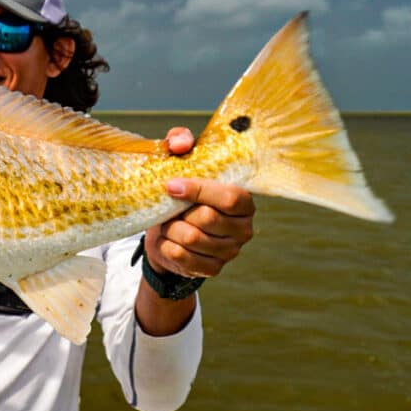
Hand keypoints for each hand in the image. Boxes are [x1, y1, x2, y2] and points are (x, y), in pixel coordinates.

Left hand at [146, 127, 255, 278]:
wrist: (167, 229)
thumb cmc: (180, 192)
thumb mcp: (180, 161)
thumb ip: (180, 141)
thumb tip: (181, 145)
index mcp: (244, 201)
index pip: (230, 197)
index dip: (199, 191)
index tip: (171, 186)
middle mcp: (243, 228)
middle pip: (207, 219)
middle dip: (179, 212)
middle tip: (170, 208)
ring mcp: (229, 251)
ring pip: (191, 239)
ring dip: (170, 229)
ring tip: (168, 222)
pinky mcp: (212, 268)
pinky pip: (181, 257)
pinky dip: (166, 246)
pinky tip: (167, 239)